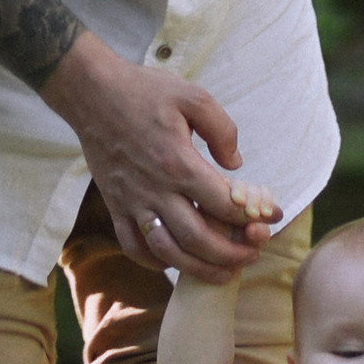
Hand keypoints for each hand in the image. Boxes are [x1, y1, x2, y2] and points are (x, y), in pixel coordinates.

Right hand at [40, 40, 276, 278]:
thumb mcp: (193, 96)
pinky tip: (177, 262)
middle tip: (253, 253)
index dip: (253, 217)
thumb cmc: (144, 92)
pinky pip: (134, 247)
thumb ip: (222, 129)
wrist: (91, 93)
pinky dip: (156, 263)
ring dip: (200, 269)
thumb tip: (236, 164)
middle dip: (232, 254)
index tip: (271, 218)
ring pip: (168, 252)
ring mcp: (132, 202)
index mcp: (179, 163)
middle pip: (198, 239)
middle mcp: (155, 189)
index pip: (224, 204)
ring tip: (225, 271)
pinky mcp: (115, 206)